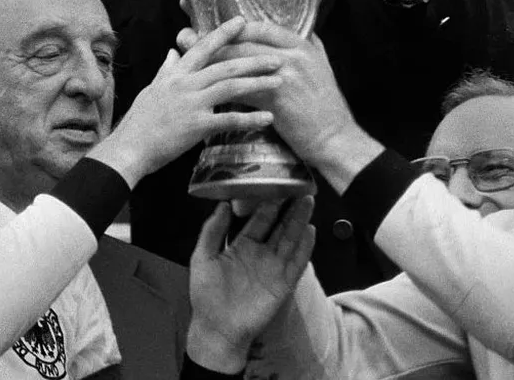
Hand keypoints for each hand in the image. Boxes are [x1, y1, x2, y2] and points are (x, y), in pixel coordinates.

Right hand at [89, 17, 281, 186]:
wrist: (128, 149)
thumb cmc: (139, 123)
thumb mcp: (151, 90)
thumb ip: (166, 70)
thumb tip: (172, 52)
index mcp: (176, 75)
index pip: (202, 47)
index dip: (223, 33)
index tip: (242, 21)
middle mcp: (185, 84)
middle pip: (225, 65)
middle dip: (254, 59)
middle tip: (278, 56)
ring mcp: (191, 104)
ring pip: (230, 86)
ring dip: (257, 83)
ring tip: (280, 81)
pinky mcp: (196, 126)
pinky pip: (228, 120)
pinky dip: (250, 119)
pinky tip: (268, 118)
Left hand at [178, 23, 352, 165]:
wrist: (335, 139)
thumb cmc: (327, 107)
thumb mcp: (323, 68)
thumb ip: (313, 48)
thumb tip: (307, 32)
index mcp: (301, 46)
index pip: (260, 28)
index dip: (232, 26)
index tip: (211, 25)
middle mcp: (292, 56)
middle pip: (243, 42)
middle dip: (210, 39)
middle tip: (184, 36)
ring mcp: (284, 77)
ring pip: (237, 64)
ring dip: (207, 62)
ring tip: (184, 61)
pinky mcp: (276, 100)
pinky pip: (241, 91)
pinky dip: (220, 90)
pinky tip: (202, 91)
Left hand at [187, 196, 315, 373]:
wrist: (217, 329)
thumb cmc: (206, 294)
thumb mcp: (202, 258)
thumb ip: (212, 231)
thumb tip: (222, 203)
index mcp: (242, 245)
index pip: (258, 220)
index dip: (266, 204)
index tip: (274, 184)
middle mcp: (261, 253)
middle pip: (279, 226)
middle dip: (289, 208)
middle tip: (299, 188)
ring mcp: (274, 267)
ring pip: (290, 240)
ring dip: (300, 221)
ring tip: (308, 202)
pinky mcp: (283, 283)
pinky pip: (297, 262)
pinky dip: (305, 247)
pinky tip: (310, 231)